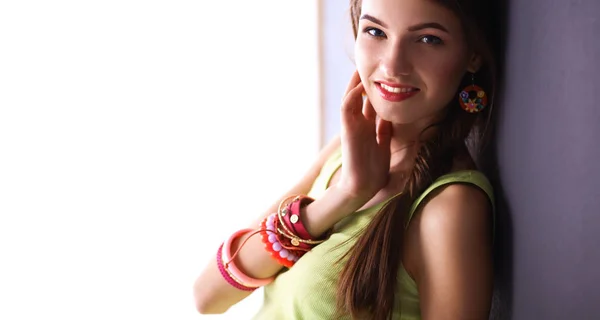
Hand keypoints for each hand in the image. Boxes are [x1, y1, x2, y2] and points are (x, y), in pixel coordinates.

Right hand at [336, 70, 392, 204]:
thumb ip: (383, 128)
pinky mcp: (347, 129)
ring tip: (362, 67)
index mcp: (367, 124)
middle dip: (363, 79)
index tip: (382, 72)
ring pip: (350, 97)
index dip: (374, 85)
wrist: (363, 185)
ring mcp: (351, 124)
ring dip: (354, 82)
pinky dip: (352, 95)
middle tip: (370, 61)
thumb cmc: (373, 168)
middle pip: (358, 94)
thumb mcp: (383, 142)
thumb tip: (389, 114)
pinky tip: (360, 85)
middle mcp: (358, 121)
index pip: (369, 99)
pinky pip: (346, 107)